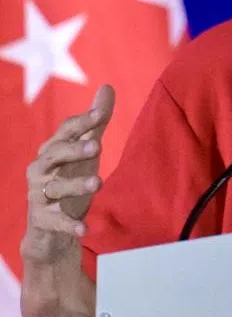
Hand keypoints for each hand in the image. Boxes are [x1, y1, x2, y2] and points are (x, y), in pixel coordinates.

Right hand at [20, 85, 115, 264]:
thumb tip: (107, 87)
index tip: (100, 115)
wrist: (49, 226)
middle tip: (97, 146)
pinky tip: (85, 229)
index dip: (82, 122)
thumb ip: (95, 123)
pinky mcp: (43, 219)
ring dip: (75, 185)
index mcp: (52, 149)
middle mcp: (41, 170)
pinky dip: (69, 226)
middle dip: (73, 149)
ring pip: (55, 187)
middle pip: (53, 155)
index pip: (65, 131)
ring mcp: (39, 195)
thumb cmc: (68, 177)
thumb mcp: (85, 150)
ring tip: (98, 183)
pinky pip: (55, 221)